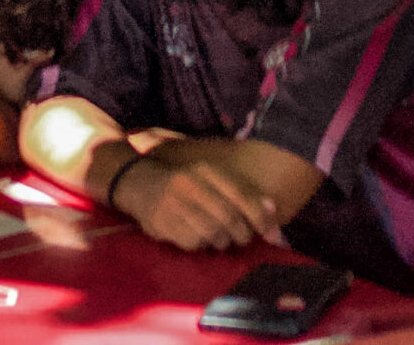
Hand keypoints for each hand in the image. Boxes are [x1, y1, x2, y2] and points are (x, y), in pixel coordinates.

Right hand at [114, 153, 278, 252]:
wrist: (139, 184)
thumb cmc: (185, 185)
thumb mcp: (211, 179)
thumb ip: (243, 192)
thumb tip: (273, 210)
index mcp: (206, 169)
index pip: (241, 194)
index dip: (261, 217)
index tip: (273, 235)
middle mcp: (190, 183)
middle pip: (230, 218)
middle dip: (242, 234)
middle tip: (242, 237)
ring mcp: (174, 203)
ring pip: (213, 233)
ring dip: (222, 241)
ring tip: (218, 236)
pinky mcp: (162, 223)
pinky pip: (194, 243)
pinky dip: (201, 244)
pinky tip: (197, 236)